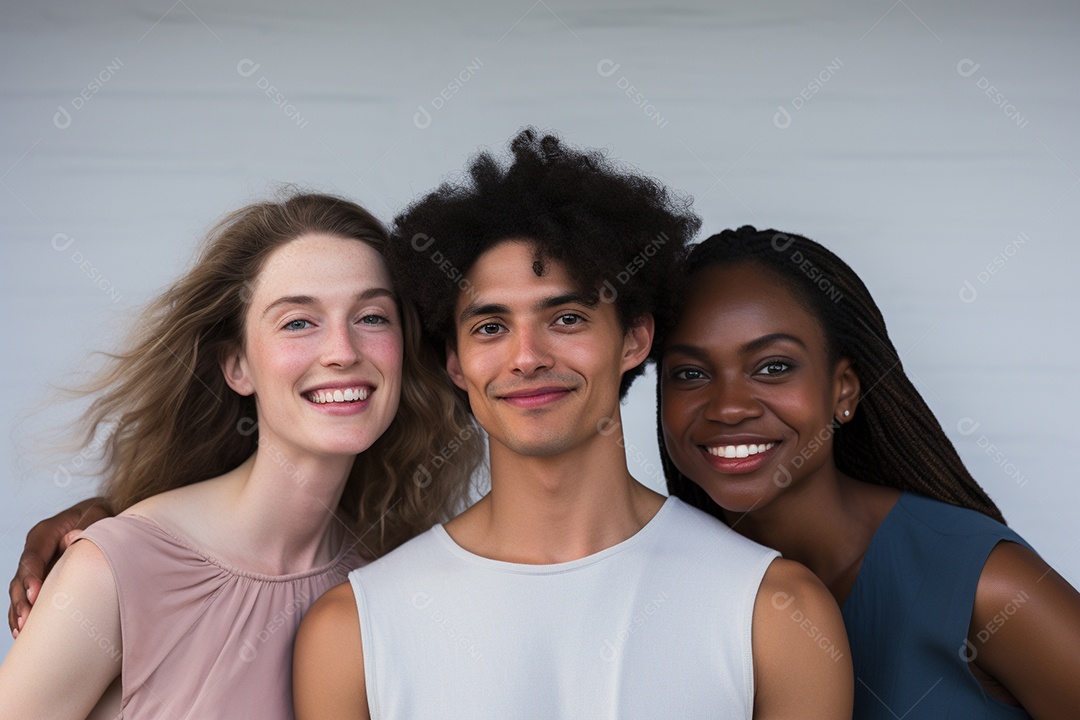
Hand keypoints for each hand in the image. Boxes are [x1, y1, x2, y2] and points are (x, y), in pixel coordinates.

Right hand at [7, 497, 111, 637]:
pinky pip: (26, 598)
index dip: (30, 577)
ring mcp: (37, 568)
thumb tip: (72, 539)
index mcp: (44, 534)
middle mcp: (36, 552)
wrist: (102, 520)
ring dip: (19, 612)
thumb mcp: (96, 515)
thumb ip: (87, 524)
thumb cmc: (98, 518)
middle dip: (22, 601)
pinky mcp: (41, 580)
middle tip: (26, 621)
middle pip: (20, 578)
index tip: (34, 595)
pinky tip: (21, 632)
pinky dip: (23, 614)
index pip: (32, 557)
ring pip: (19, 592)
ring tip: (21, 631)